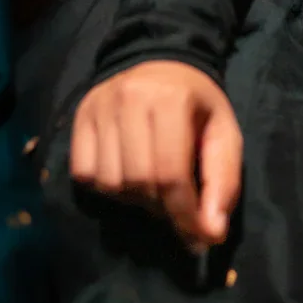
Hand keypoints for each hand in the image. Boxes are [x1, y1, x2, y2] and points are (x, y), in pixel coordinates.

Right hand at [70, 60, 241, 246]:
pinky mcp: (79, 117)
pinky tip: (127, 173)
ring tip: (153, 186)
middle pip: (137, 181)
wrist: (162, 64)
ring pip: (109, 182)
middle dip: (161, 207)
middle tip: (177, 206)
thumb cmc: (197, 105)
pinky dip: (107, 187)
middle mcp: (128, 98)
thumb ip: (223, 182)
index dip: (184, 215)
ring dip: (134, 199)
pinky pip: (84, 174)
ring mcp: (99, 107)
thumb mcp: (224, 134)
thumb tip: (211, 233)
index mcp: (170, 98)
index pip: (170, 174)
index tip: (199, 239)